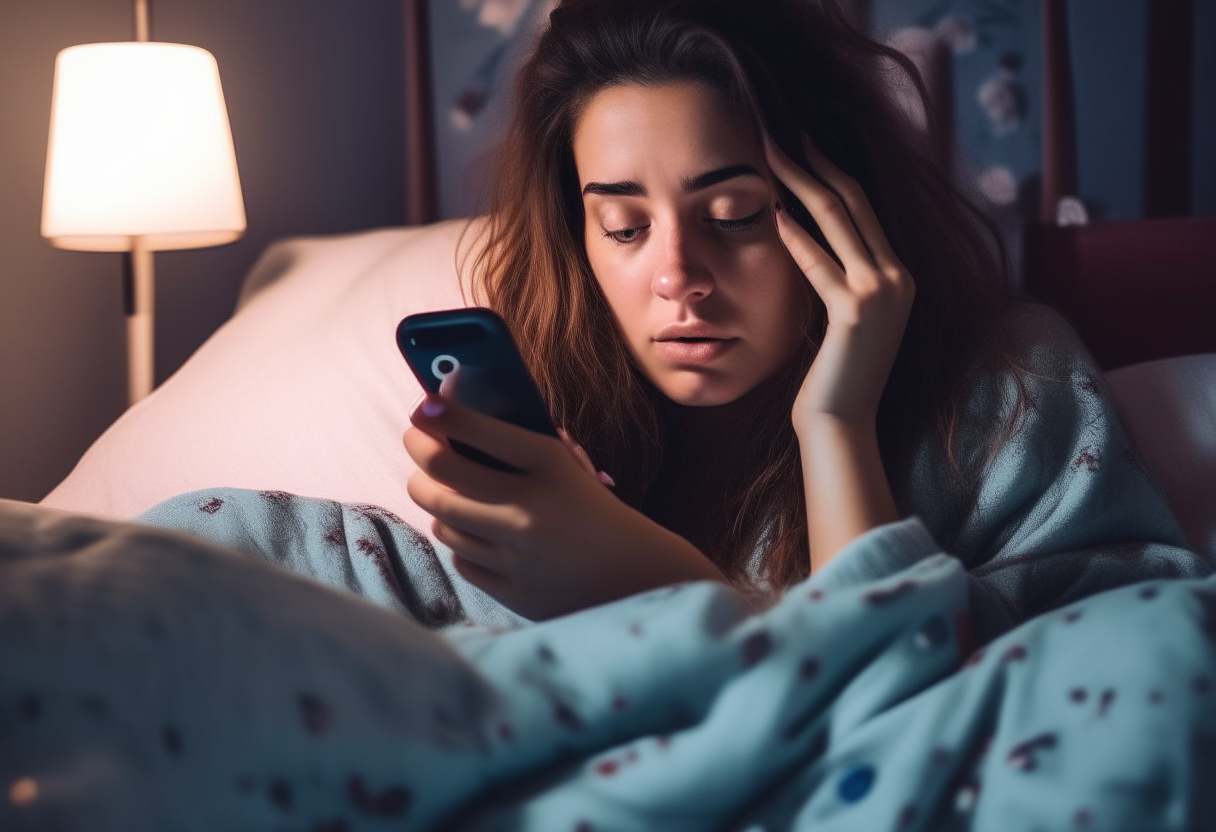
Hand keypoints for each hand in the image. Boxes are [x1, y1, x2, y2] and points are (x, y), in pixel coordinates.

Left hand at [402, 385, 723, 619]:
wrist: (636, 574)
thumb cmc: (593, 509)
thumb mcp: (567, 466)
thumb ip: (518, 443)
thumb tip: (450, 416)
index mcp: (551, 465)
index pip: (476, 430)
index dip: (438, 413)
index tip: (423, 407)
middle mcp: (529, 509)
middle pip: (438, 477)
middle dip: (418, 453)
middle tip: (417, 443)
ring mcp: (517, 554)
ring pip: (441, 519)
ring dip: (437, 500)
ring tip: (445, 489)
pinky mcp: (511, 590)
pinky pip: (461, 559)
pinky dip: (464, 543)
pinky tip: (476, 531)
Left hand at [764, 133, 914, 429]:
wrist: (842, 424)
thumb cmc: (834, 375)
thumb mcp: (845, 317)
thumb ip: (841, 278)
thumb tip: (808, 232)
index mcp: (899, 275)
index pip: (862, 207)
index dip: (829, 169)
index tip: (800, 141)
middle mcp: (899, 276)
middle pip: (851, 199)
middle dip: (811, 160)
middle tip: (777, 129)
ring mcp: (883, 292)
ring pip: (836, 218)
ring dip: (798, 181)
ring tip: (769, 151)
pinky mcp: (857, 311)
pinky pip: (819, 262)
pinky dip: (795, 234)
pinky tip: (772, 210)